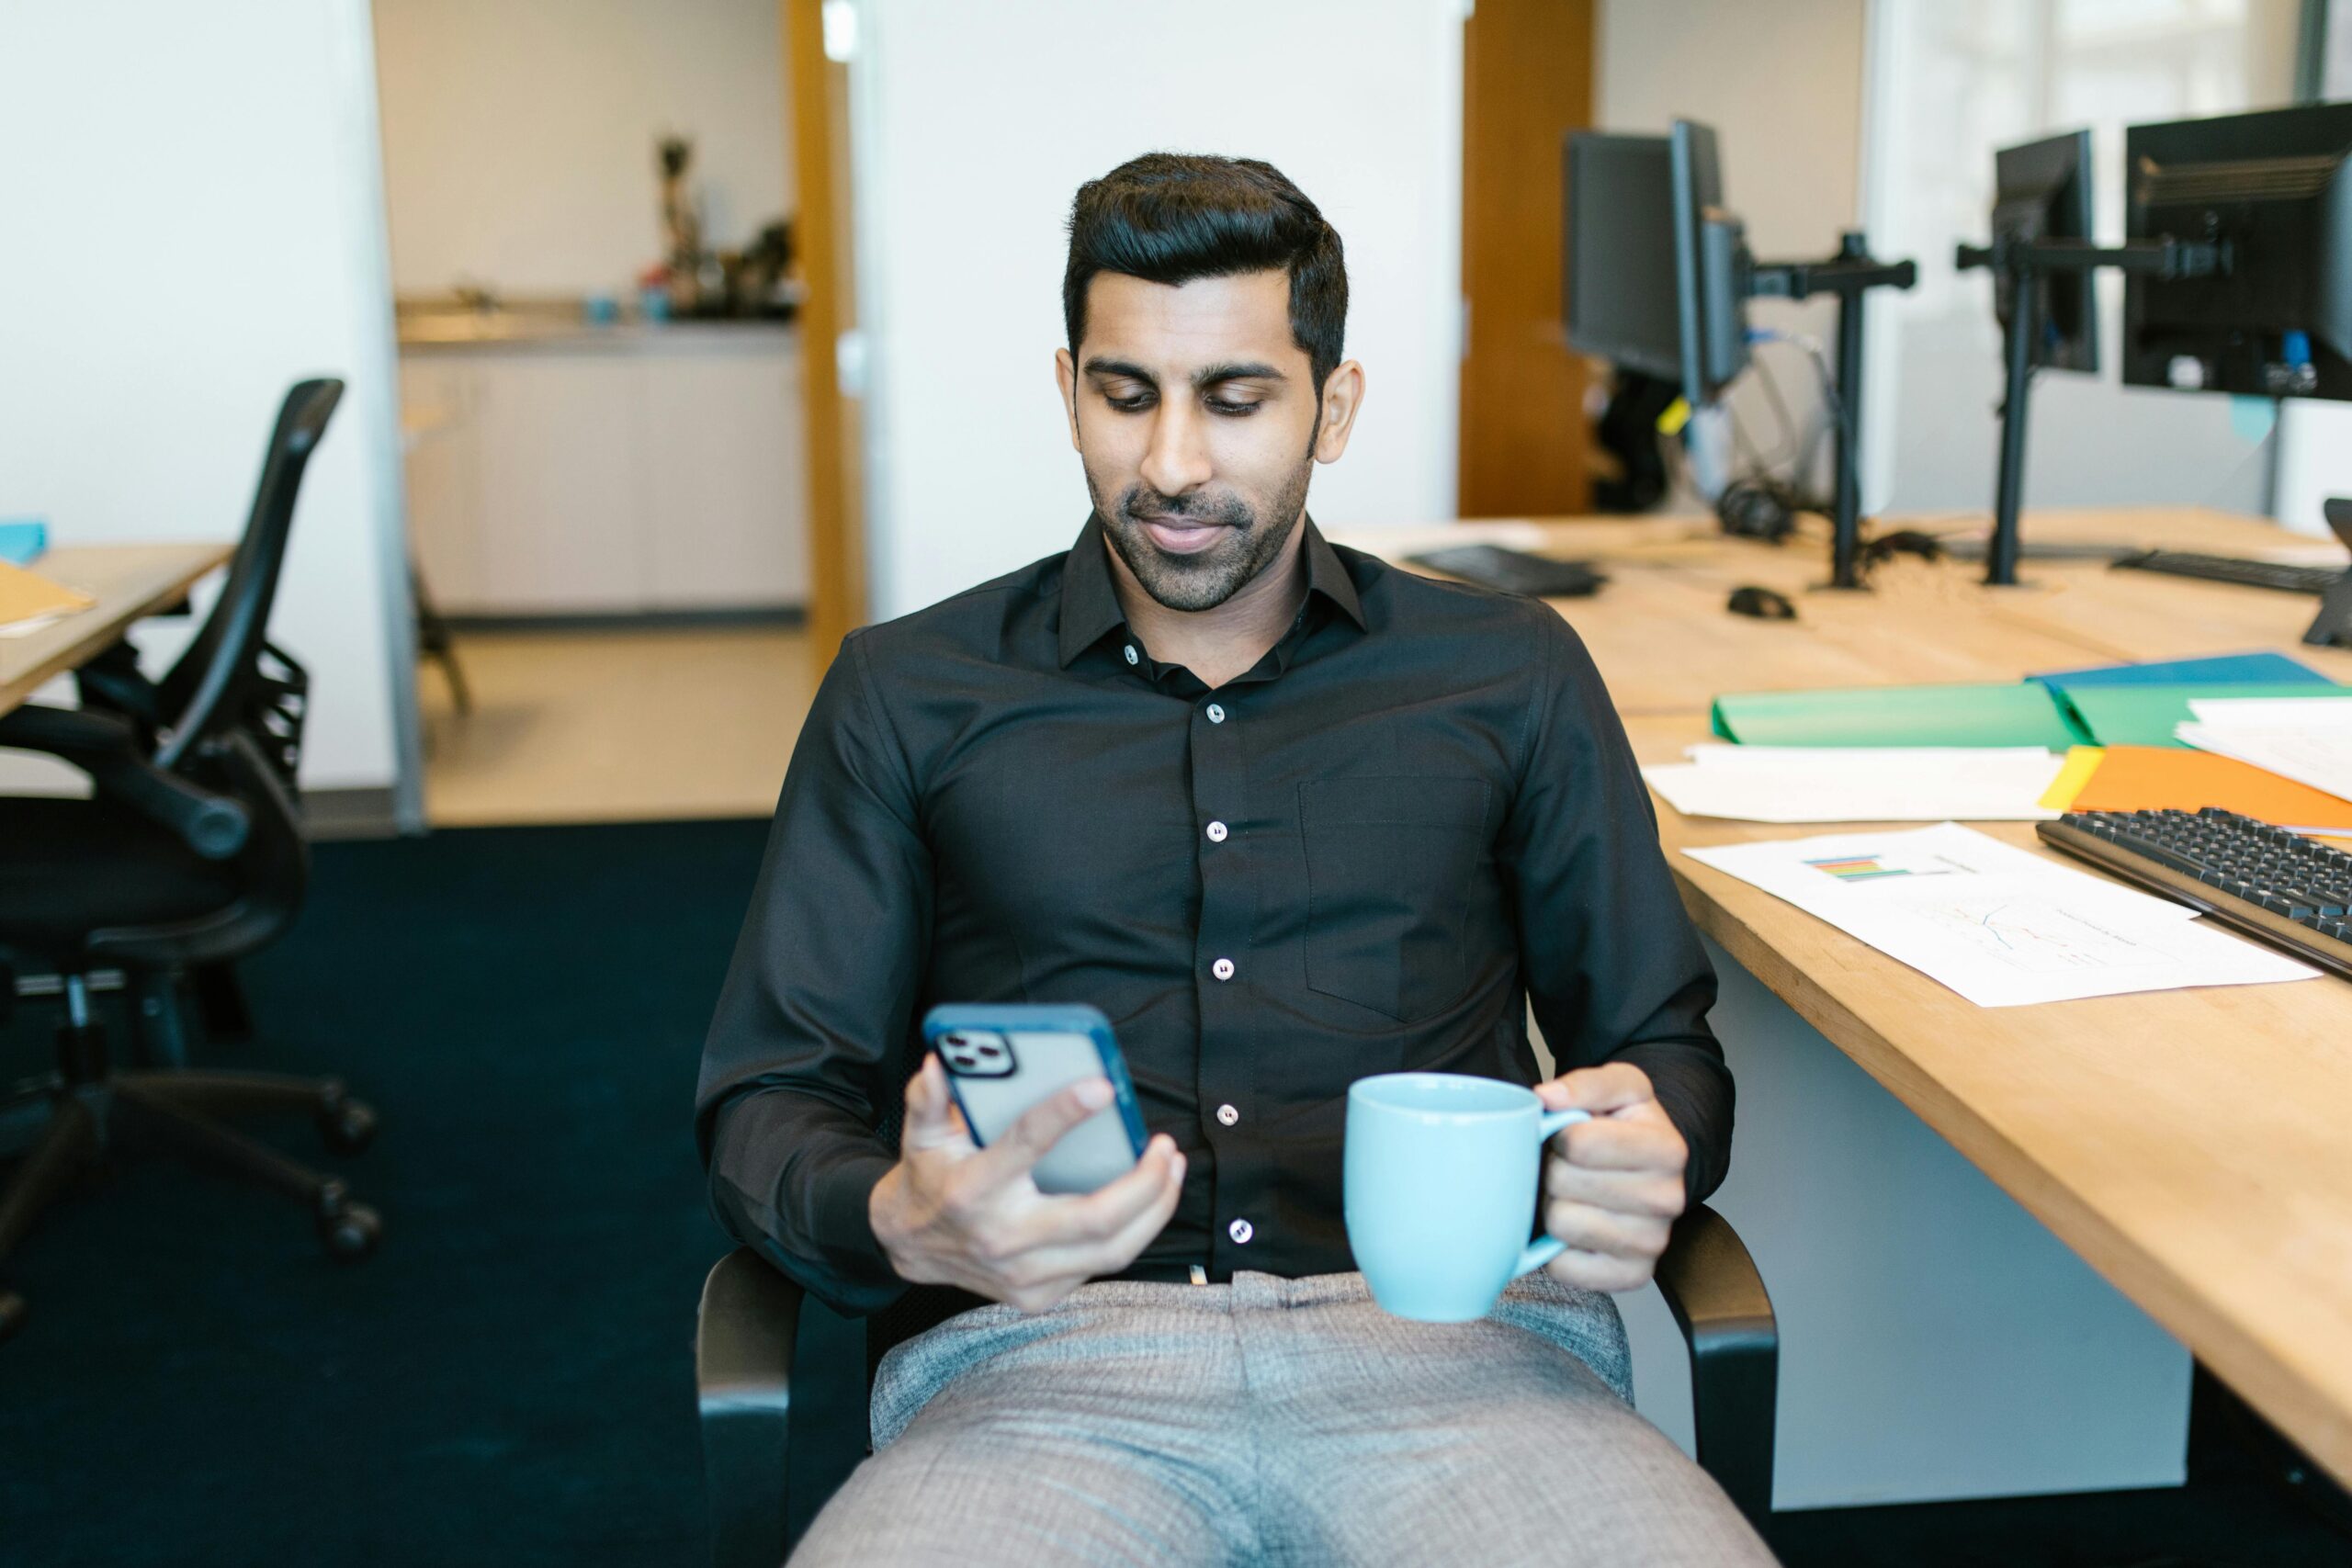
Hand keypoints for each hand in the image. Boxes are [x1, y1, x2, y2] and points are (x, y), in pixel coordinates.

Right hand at [869, 1053, 1185, 1312]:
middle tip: (1165, 1147)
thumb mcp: (921, 1132)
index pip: (1026, 1146)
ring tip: (1171, 1169)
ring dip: (1155, 1209)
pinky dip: (1134, 1231)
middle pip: (1095, 1219)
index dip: (1065, 1113)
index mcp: (973, 1189)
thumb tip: (941, 1061)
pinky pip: (1102, 1264)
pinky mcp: (1039, 1295)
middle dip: (1145, 1184)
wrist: (909, 1245)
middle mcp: (1002, 1238)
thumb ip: (930, 1097)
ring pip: (1112, 1251)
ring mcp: (1023, 1275)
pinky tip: (1149, 1200)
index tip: (1102, 1088)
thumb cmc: (929, 1178)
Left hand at [1534, 1063, 1687, 1292]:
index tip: (1571, 1134)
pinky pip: (1564, 1267)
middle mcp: (1668, 1200)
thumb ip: (1585, 1083)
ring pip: (1562, 1224)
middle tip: (1570, 1167)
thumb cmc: (1627, 1126)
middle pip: (1563, 1184)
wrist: (1649, 1170)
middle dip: (1554, 1170)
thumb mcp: (1619, 1086)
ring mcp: (1652, 1243)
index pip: (1577, 1144)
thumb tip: (1548, 1097)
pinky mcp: (1631, 1276)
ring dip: (1554, 1206)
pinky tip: (1577, 1226)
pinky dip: (1557, 1248)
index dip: (1559, 1134)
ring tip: (1573, 1194)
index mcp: (1667, 1149)